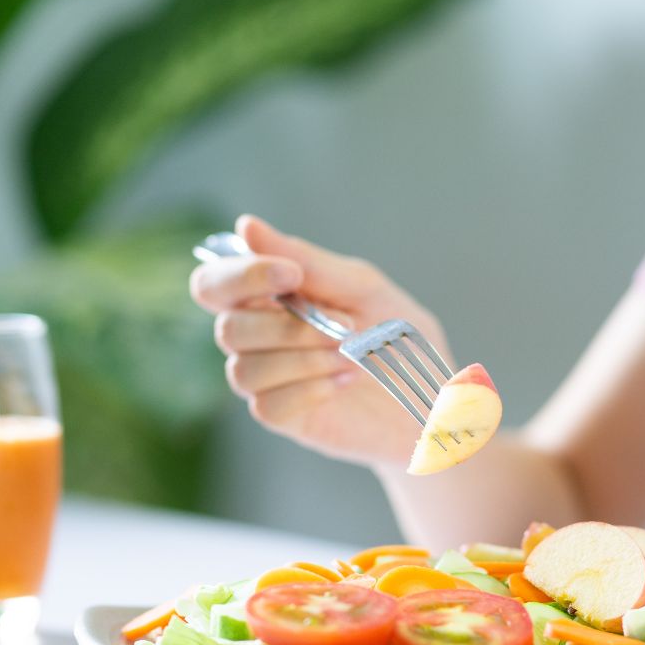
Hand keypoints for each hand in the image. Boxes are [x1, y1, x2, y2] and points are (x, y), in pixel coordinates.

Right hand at [190, 215, 451, 467]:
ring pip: (244, 370)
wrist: (430, 397)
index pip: (214, 284)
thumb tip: (247, 227)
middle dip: (290, 327)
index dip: (240, 276)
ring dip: (305, 359)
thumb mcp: (363, 288)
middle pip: (228, 329)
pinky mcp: (283, 417)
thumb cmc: (395, 337)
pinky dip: (310, 389)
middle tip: (347, 327)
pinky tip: (345, 382)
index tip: (291, 275)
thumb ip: (308, 262)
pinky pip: (267, 405)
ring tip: (352, 358)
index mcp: (268, 298)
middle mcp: (257, 338)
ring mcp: (267, 381)